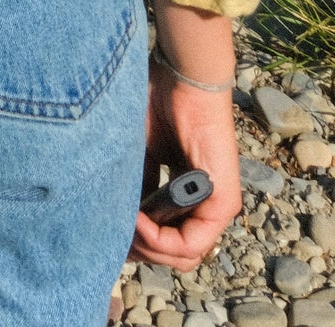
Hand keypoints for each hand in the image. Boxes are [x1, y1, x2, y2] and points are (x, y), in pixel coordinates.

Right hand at [132, 0, 241, 270]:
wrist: (183, 76)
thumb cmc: (159, 102)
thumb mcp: (140, 152)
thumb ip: (135, 184)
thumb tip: (112, 218)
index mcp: (186, 193)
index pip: (165, 240)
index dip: (136, 241)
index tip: (111, 227)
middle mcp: (205, 205)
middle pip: (172, 255)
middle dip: (139, 250)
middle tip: (113, 234)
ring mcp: (218, 206)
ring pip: (183, 257)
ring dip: (147, 247)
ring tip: (124, 224)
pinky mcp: (223, 202)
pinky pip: (192, 244)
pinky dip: (160, 240)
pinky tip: (138, 220)